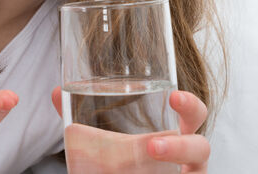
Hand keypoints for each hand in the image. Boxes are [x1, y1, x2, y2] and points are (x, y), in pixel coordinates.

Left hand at [51, 87, 209, 172]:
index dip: (188, 105)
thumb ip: (84, 120)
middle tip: (154, 141)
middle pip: (200, 145)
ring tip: (150, 152)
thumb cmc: (126, 166)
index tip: (173, 95)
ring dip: (173, 159)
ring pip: (195, 171)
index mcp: (174, 135)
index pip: (192, 115)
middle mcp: (185, 158)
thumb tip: (57, 92)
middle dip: (184, 142)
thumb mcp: (107, 145)